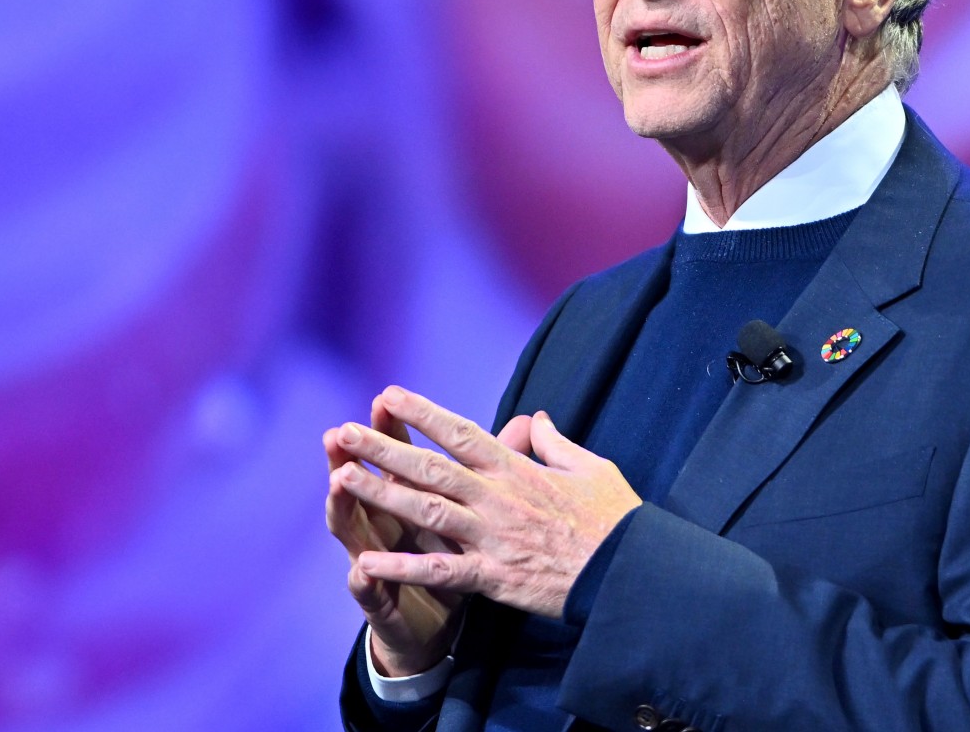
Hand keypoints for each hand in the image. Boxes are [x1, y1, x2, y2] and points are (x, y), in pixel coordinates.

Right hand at [324, 393, 478, 675]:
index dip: (395, 428)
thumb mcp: (476, 511)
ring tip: (338, 481)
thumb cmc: (455, 557)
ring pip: (356, 530)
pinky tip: (362, 571)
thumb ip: (497, 466)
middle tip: (341, 430)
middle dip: (357, 456)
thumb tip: (527, 422)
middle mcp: (386, 523)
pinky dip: (368, 580)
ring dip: (345, 506)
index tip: (388, 397)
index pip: (403, 454)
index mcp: (412, 497)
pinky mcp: (381, 602)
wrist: (430, 626)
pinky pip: (372, 591)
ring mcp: (378, 561)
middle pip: (370, 482)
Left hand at [329, 386, 642, 619]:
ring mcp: (492, 536)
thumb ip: (555, 443)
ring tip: (340, 478)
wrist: (629, 572)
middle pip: (431, 466)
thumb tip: (536, 417)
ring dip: (380, 493)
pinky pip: (440, 570)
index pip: (460, 433)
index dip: (422, 412)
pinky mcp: (493, 576)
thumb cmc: (615, 519)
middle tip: (342, 431)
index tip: (387, 394)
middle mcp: (497, 497)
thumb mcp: (591, 467)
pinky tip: (365, 561)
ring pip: (425, 510)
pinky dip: (401, 566)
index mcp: (518, 469)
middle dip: (384, 447)